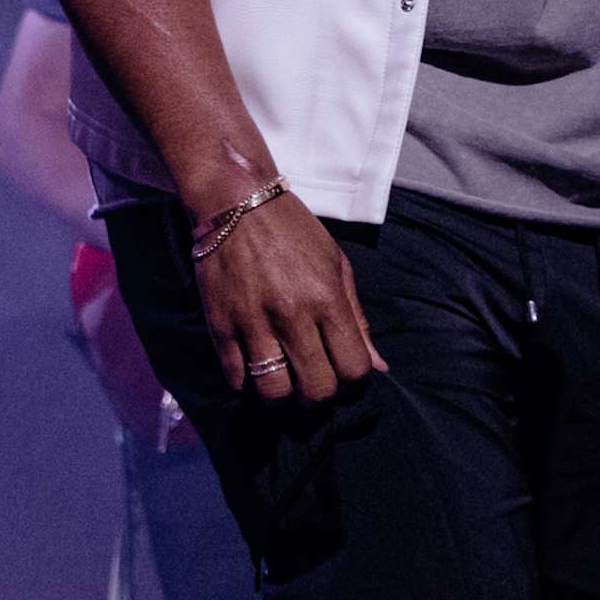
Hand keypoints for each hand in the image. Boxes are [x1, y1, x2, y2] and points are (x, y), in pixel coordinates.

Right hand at [191, 186, 384, 405]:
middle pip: (317, 390)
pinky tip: (255, 368)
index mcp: (327, 298)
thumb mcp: (336, 265)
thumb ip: (357, 319)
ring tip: (284, 382)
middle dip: (320, 396)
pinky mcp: (220, 326)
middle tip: (314, 383)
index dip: (353, 381)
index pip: (353, 368)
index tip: (343, 373)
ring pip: (274, 393)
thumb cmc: (294, 232)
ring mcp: (253, 322)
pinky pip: (236, 379)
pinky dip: (248, 384)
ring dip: (283, 397)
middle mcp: (293, 314)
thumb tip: (379, 367)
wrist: (236, 202)